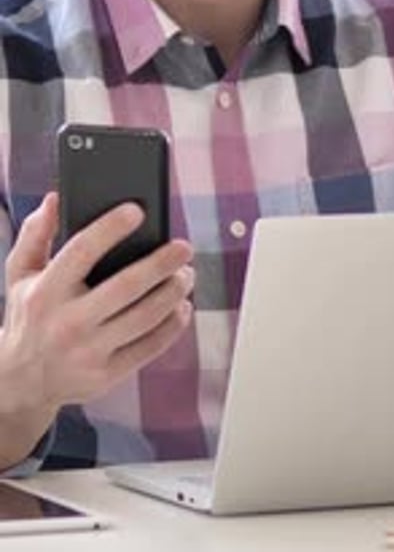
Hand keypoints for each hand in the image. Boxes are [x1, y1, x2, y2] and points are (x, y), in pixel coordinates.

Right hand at [0, 192, 193, 465]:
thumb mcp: (20, 274)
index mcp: (46, 291)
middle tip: (183, 247)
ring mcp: (88, 352)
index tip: (137, 211)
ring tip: (187, 274)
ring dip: (174, 292)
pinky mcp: (106, 376)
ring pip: (145, 317)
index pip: (81, 251)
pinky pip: (150, 347)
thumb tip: (55, 198)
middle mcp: (67, 323)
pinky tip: (182, 306)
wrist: (20, 381)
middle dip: (161, 264)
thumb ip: (35, 234)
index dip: (111, 228)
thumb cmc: (28, 314)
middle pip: (126, 286)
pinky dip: (172, 325)